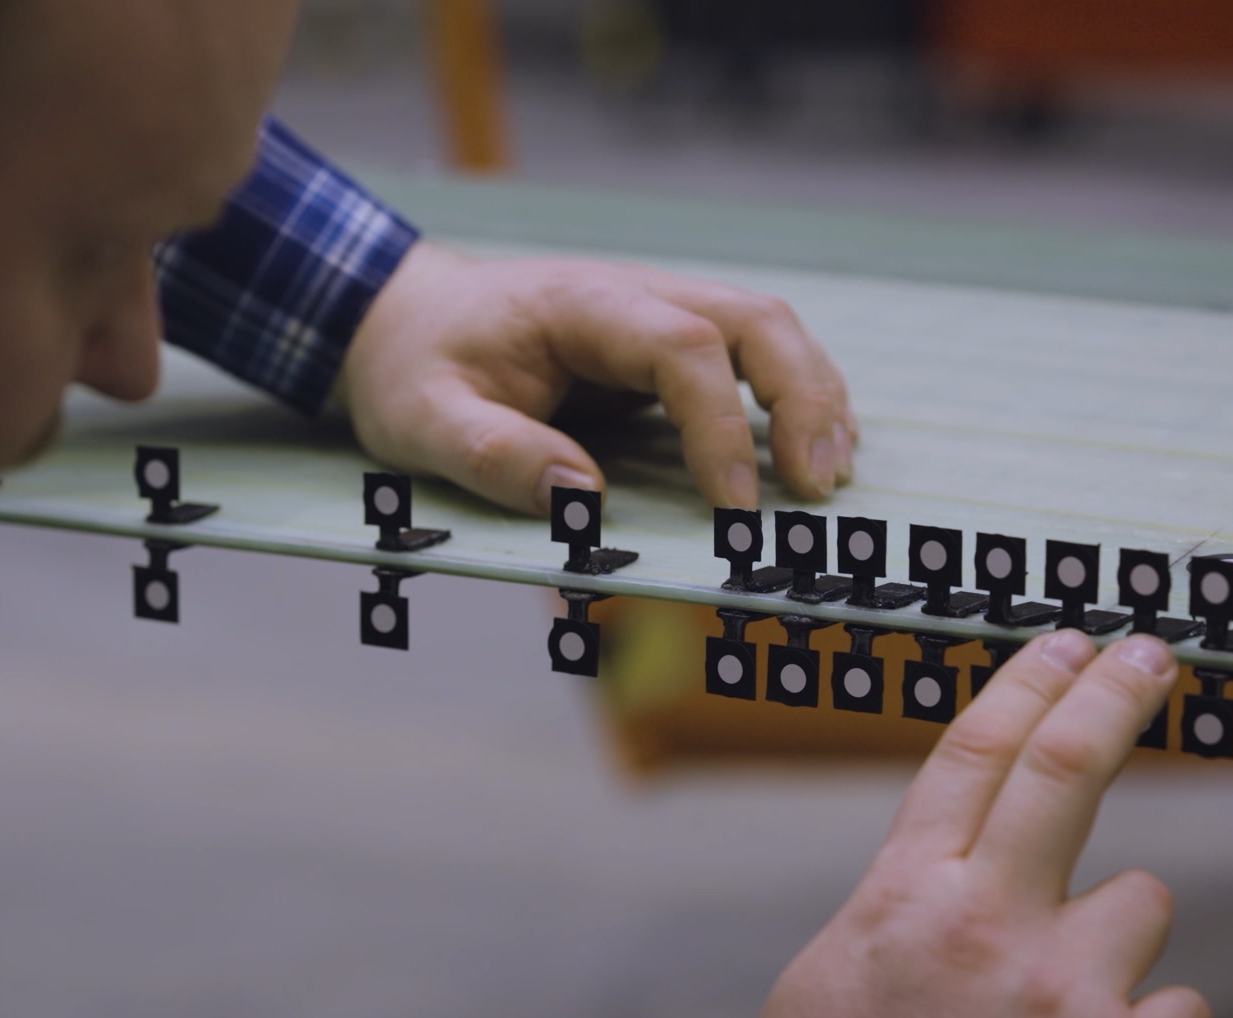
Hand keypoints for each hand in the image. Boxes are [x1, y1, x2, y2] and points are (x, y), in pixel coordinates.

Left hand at [336, 242, 855, 514]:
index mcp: (578, 305)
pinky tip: (811, 451)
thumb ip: (495, 455)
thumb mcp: (424, 421)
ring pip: (768, 330)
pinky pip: (751, 358)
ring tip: (829, 476)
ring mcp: (656, 314)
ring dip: (813, 396)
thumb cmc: (414, 368)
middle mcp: (633, 296)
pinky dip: (794, 398)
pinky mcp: (665, 346)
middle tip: (816, 488)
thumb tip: (584, 499)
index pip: (681, 347)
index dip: (720, 425)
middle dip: (802, 399)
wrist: (403, 321)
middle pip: (755, 319)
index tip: (734, 506)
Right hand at [748, 631, 1210, 1017]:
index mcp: (904, 896)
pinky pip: (1183, 1004)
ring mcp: (1062, 991)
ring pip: (1141, 899)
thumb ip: (904, 905)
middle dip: (1116, 694)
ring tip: (1060, 995)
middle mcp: (986, 924)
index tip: (1067, 645)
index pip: (973, 754)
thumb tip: (955, 867)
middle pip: (1066, 768)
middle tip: (1151, 657)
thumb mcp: (838, 973)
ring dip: (1114, 935)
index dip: (1028, 684)